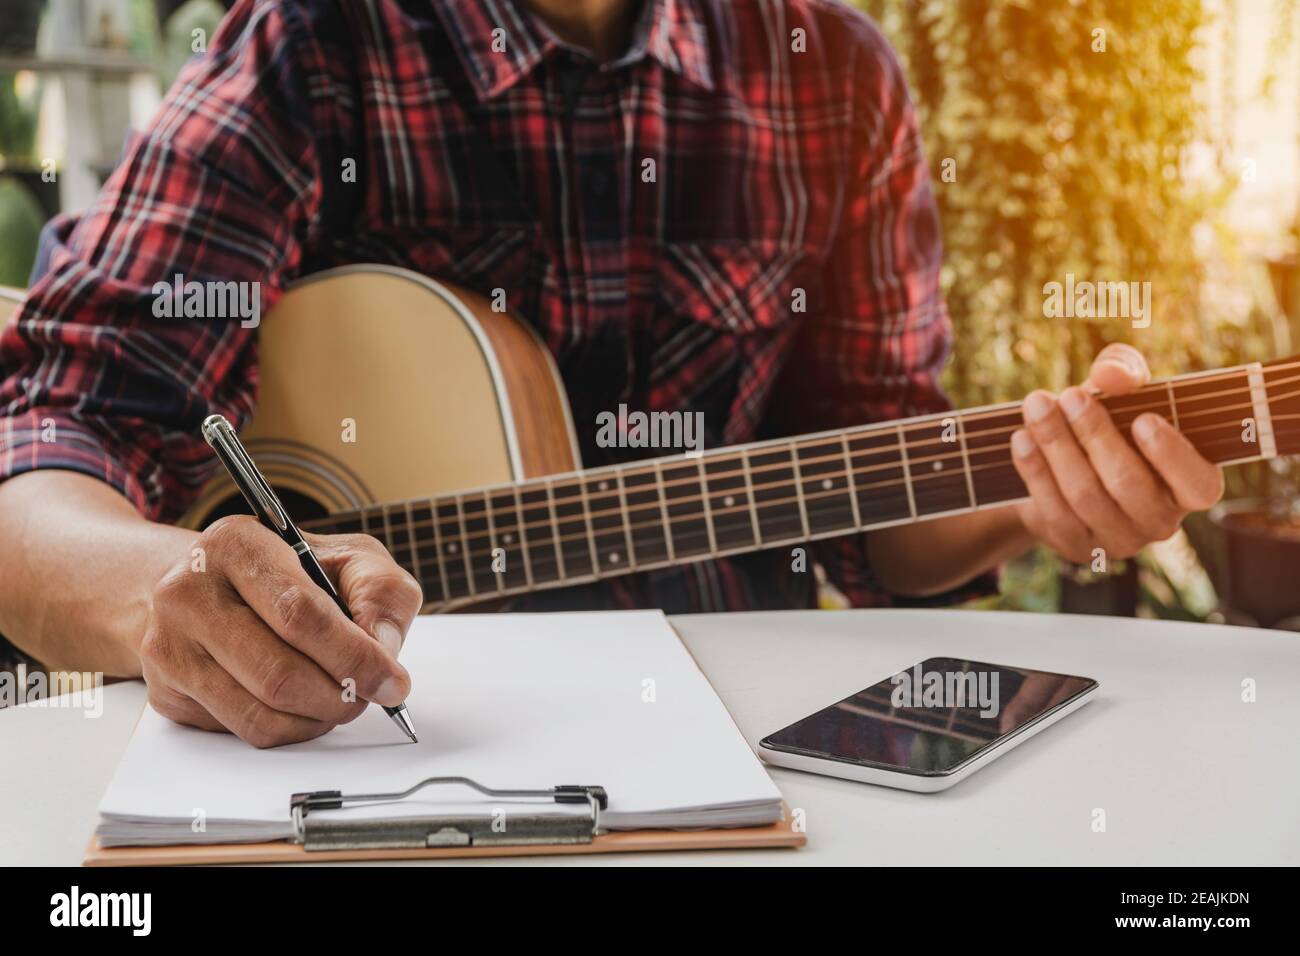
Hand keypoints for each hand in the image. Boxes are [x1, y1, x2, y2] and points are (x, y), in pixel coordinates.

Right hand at [141, 515, 422, 746]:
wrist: (208, 585)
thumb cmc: (288, 571)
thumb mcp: (347, 558)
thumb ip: (380, 592)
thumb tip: (383, 649)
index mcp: (236, 544)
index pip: (300, 613)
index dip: (354, 655)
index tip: (392, 680)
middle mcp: (188, 592)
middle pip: (279, 672)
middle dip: (340, 695)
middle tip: (369, 696)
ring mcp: (170, 645)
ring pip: (260, 712)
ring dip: (318, 718)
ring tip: (342, 700)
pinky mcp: (168, 691)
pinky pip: (243, 730)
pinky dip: (290, 729)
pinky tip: (304, 705)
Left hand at [1010, 343, 1224, 563]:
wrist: (1060, 468)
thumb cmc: (1109, 424)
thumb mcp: (1121, 393)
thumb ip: (1125, 373)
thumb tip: (1111, 374)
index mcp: (1191, 486)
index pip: (1198, 485)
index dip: (1172, 455)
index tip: (1143, 419)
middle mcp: (1161, 521)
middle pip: (1128, 483)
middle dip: (1095, 435)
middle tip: (1070, 395)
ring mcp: (1119, 540)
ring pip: (1086, 495)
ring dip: (1057, 445)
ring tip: (1037, 406)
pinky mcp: (1078, 546)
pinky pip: (1054, 510)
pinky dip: (1034, 469)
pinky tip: (1020, 438)